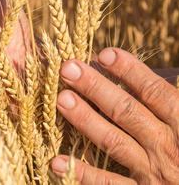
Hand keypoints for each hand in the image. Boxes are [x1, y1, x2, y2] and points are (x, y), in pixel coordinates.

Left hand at [52, 47, 178, 183]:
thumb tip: (150, 78)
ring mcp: (154, 172)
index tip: (105, 54)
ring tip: (62, 99)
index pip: (155, 92)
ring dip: (85, 119)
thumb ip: (172, 103)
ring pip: (114, 141)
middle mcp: (168, 147)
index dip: (130, 71)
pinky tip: (58, 161)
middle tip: (68, 68)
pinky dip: (84, 174)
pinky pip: (110, 184)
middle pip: (126, 111)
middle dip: (95, 87)